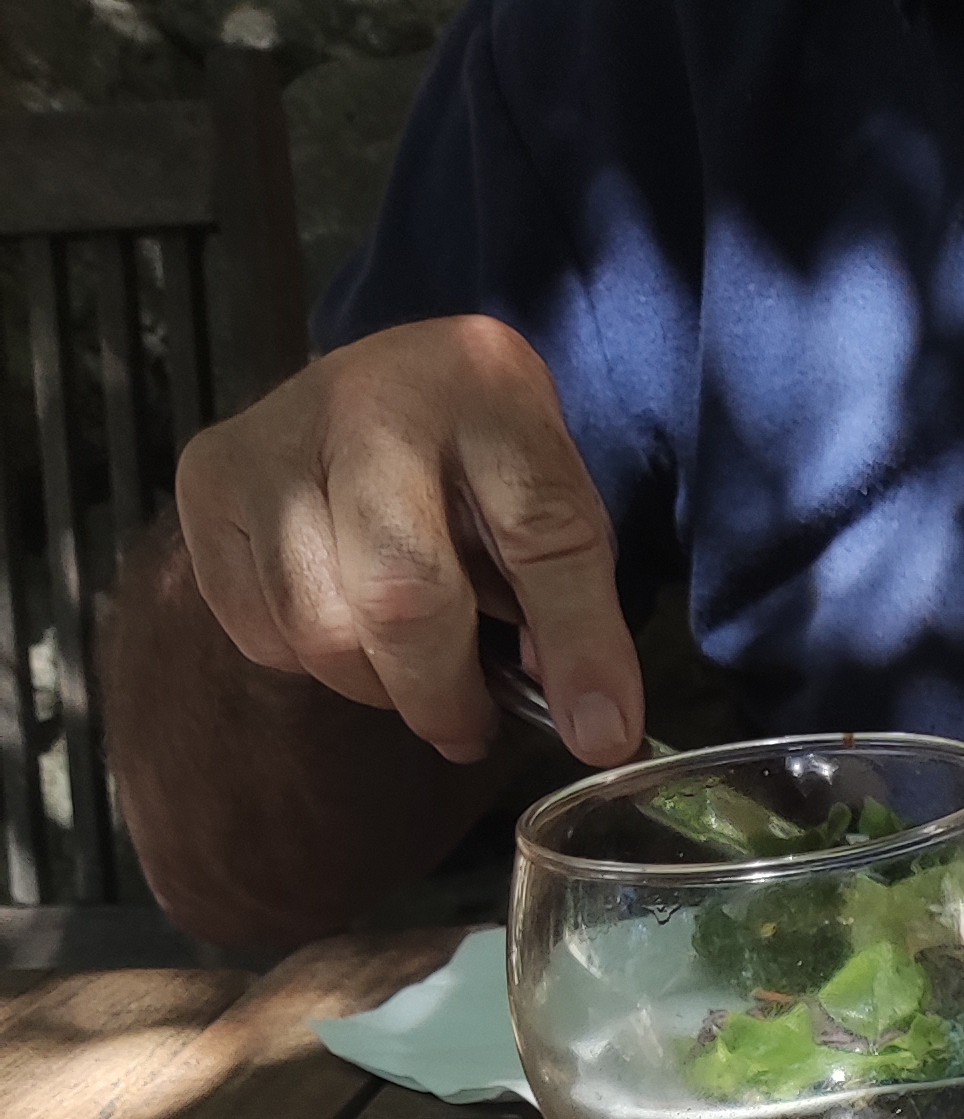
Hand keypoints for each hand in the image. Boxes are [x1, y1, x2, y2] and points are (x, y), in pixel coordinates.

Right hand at [173, 316, 641, 768]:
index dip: (578, 647)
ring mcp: (273, 433)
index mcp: (483, 383)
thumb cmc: (476, 471)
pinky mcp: (209, 478)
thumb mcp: (552, 512)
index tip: (600, 735)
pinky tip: (344, 618)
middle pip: (402, 596)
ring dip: (377, 685)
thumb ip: (575, 608)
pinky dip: (310, 659)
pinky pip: (261, 629)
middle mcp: (367, 395)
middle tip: (470, 724)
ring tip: (410, 662)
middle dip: (444, 694)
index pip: (542, 532)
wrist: (375, 399)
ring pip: (321, 630)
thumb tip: (593, 729)